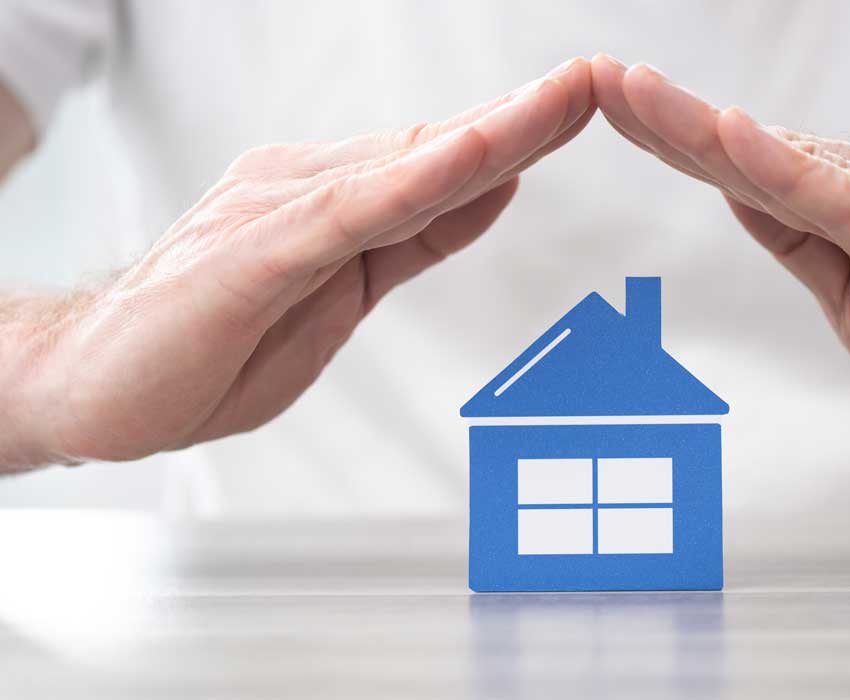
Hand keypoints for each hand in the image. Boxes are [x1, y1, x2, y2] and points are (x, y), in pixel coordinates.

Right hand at [1, 58, 593, 468]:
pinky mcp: (256, 255)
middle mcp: (309, 186)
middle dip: (525, 117)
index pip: (442, 161)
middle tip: (596, 80)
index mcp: (332, 199)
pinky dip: (420, 182)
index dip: (517, 133)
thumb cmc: (212, 343)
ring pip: (407, 166)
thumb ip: (412, 241)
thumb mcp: (342, 294)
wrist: (93, 384)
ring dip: (493, 132)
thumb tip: (491, 191)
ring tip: (565, 98)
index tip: (583, 104)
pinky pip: (353, 213)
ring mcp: (280, 212)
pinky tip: (475, 158)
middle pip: (437, 148)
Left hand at [591, 54, 849, 461]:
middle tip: (595, 78)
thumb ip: (809, 250)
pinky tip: (727, 137)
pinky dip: (780, 168)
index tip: (616, 106)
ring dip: (701, 125)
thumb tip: (748, 199)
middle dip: (667, 118)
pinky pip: (844, 201)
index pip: (751, 172)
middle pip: (754, 154)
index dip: (680, 138)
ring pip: (787, 161)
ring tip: (630, 89)